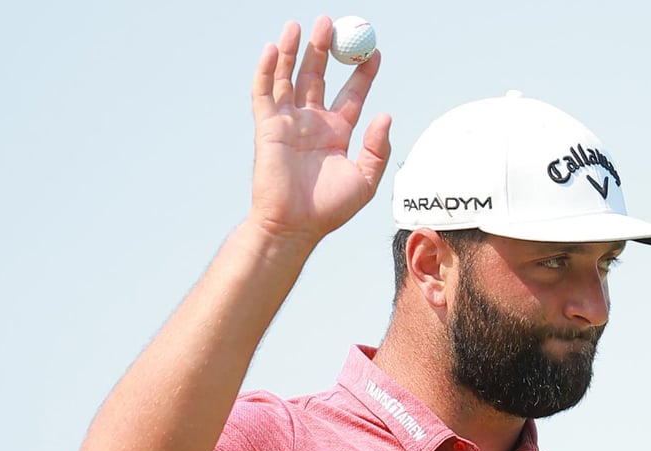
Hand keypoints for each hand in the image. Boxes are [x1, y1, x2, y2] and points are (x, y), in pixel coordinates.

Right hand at [246, 18, 391, 247]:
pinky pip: (264, 92)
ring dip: (295, 51)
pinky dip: (266, 69)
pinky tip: (273, 48)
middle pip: (319, 76)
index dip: (362, 72)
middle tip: (336, 24)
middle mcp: (312, 123)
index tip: (374, 51)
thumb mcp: (365, 179)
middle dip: (326, 50)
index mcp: (337, 133)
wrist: (294, 225)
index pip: (351, 93)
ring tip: (303, 25)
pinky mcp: (267, 126)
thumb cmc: (328, 209)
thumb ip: (378, 149)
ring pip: (290, 77)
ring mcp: (289, 122)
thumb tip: (385, 116)